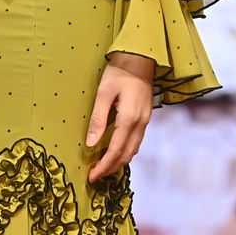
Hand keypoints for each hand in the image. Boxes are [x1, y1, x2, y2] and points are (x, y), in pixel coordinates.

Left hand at [86, 53, 154, 182]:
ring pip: (133, 150)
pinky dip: (125, 151)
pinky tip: (116, 151)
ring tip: (103, 166)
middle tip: (95, 175)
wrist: (141, 58)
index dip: (103, 166)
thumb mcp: (104, 93)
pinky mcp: (146, 117)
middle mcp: (140, 124)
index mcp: (129, 119)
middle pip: (126, 155)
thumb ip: (98, 119)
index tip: (91, 176)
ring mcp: (145, 121)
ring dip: (119, 162)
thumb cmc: (120, 71)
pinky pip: (136, 142)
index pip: (115, 151)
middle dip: (110, 168)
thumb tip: (90, 144)